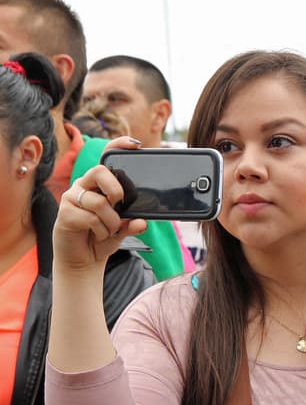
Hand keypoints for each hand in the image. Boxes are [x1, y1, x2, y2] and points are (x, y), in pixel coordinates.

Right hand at [52, 137, 148, 272]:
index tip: (136, 144)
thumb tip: (142, 222)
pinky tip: (98, 234)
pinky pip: (90, 218)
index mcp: (99, 184)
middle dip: (116, 190)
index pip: (106, 159)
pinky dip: (101, 230)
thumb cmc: (102, 237)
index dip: (118, 146)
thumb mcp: (123, 229)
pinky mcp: (64, 213)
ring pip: (99, 202)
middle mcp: (83, 185)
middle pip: (99, 171)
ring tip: (109, 230)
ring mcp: (72, 198)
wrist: (83, 259)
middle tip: (120, 206)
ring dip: (111, 221)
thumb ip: (133, 223)